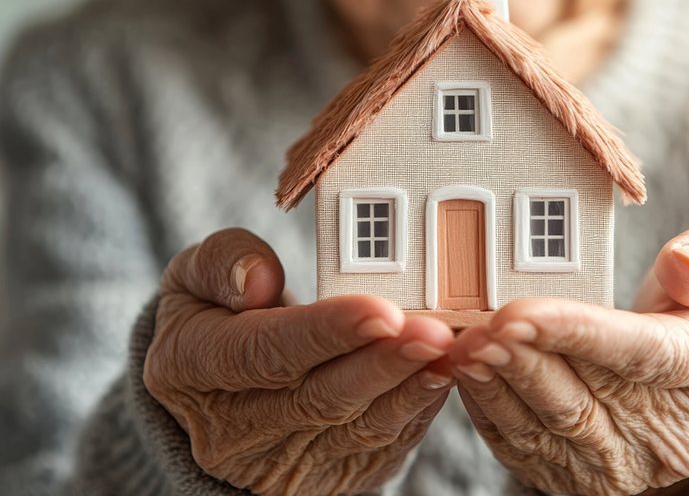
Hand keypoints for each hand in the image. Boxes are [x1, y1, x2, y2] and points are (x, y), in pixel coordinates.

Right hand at [143, 229, 455, 495]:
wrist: (218, 395)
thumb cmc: (216, 318)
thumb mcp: (193, 277)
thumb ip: (220, 263)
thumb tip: (259, 279)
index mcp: (190, 370)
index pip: (261, 353)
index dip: (324, 333)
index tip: (379, 310)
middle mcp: (232, 431)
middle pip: (319, 397)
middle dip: (384, 362)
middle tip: (434, 330)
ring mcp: (281, 463)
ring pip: (358, 427)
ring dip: (411, 387)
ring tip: (450, 350)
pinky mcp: (325, 478)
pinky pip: (380, 446)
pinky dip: (418, 408)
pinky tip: (443, 373)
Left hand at [449, 228, 688, 495]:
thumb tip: (682, 270)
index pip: (646, 356)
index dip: (580, 333)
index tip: (523, 311)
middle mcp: (676, 437)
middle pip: (588, 398)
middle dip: (525, 359)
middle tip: (478, 327)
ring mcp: (628, 466)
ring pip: (550, 427)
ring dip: (500, 385)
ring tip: (465, 346)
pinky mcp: (584, 478)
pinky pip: (526, 446)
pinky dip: (490, 408)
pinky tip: (468, 372)